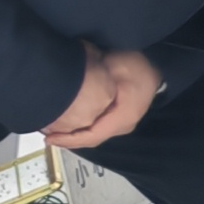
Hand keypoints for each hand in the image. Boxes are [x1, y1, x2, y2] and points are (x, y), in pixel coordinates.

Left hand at [43, 45, 161, 149]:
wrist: (157, 64)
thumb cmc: (136, 66)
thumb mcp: (115, 69)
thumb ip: (96, 81)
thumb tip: (72, 92)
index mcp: (121, 118)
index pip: (92, 135)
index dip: (69, 140)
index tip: (49, 139)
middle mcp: (122, 126)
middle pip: (91, 139)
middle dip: (68, 140)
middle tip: (46, 136)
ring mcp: (121, 123)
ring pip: (93, 135)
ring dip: (73, 135)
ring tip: (52, 132)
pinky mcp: (118, 117)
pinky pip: (97, 128)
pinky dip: (81, 129)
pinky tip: (67, 125)